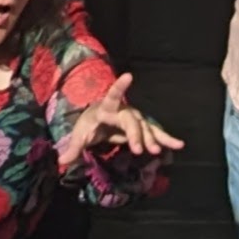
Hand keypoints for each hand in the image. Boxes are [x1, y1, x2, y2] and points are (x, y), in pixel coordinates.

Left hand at [54, 73, 186, 173]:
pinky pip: (156, 134)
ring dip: (153, 140)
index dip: (119, 87)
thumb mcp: (80, 135)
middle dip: (136, 135)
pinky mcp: (143, 128)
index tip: (128, 76)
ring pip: (146, 128)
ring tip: (158, 151)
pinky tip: (178, 145)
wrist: (100, 120)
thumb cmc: (90, 124)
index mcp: (107, 108)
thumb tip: (60, 162)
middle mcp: (124, 111)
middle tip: (140, 150)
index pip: (113, 96)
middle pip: (132, 121)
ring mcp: (136, 119)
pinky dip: (166, 139)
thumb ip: (73, 148)